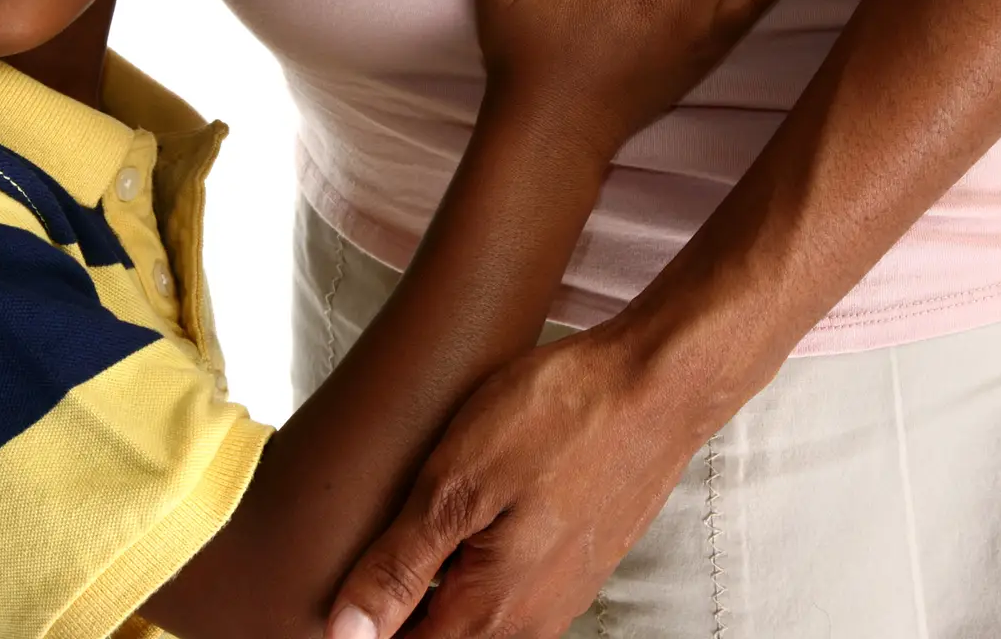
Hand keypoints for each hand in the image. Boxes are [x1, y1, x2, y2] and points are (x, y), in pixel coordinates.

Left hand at [326, 318, 748, 638]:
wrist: (657, 386)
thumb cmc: (559, 418)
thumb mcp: (456, 482)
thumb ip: (398, 566)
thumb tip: (344, 635)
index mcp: (490, 613)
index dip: (363, 627)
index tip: (344, 590)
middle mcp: (529, 623)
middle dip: (399, 607)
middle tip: (367, 551)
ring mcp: (560, 596)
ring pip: (474, 618)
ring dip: (437, 584)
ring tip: (415, 520)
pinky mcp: (577, 564)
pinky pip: (508, 592)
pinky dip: (473, 565)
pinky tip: (463, 513)